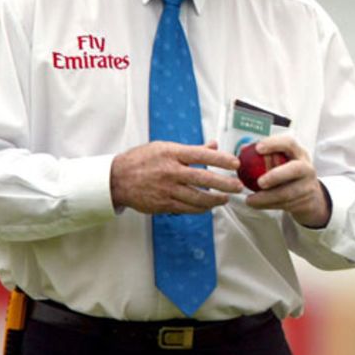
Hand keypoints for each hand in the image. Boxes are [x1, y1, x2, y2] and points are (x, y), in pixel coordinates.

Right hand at [110, 141, 241, 213]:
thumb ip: (191, 149)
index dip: (221, 160)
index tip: (235, 164)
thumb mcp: (164, 147)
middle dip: (225, 184)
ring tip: (226, 199)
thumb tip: (213, 145)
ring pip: (198, 198)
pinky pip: (187, 208)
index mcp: (172, 153)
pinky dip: (201, 208)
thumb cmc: (141, 160)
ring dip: (215, 200)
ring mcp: (167, 190)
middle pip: (204, 179)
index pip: (202, 155)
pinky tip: (209, 206)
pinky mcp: (163, 204)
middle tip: (238, 187)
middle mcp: (171, 171)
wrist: (117, 179)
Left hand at [243, 135, 330, 227]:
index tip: (257, 149)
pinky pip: (285, 205)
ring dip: (266, 198)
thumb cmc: (290, 175)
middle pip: (295, 169)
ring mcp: (307, 186)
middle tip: (259, 182)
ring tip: (250, 200)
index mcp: (298, 153)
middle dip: (276, 176)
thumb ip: (264, 155)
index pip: (289, 143)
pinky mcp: (305, 202)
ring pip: (287, 193)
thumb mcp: (283, 161)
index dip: (274, 144)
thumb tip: (243, 149)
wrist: (311, 198)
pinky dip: (268, 205)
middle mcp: (306, 168)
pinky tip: (256, 204)